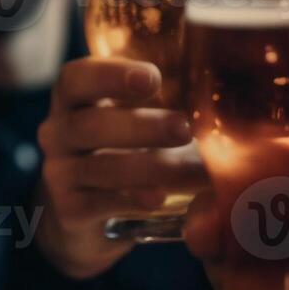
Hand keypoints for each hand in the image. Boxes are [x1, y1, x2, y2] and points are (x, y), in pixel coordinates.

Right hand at [35, 57, 207, 278]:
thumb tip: (231, 105)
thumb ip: (163, 105)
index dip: (110, 75)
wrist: (85, 214)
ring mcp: (59, 173)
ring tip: (195, 172)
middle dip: (141, 126)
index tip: (152, 79)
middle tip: (184, 129)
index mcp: (72, 100)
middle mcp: (57, 133)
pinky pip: (100, 203)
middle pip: (89, 124)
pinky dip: (133, 200)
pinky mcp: (69, 210)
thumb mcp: (131, 122)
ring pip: (99, 166)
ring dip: (150, 167)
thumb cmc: (121, 152)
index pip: (77, 78)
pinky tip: (160, 199)